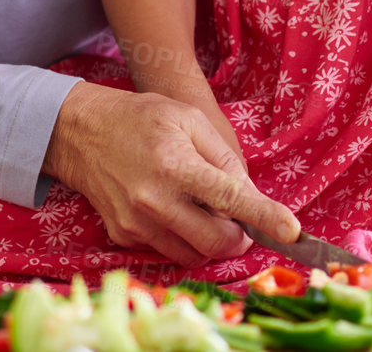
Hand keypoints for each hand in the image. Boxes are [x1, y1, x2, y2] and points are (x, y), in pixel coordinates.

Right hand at [44, 83, 298, 266]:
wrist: (78, 131)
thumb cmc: (138, 117)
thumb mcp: (186, 118)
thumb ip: (223, 156)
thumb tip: (247, 195)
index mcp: (175, 165)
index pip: (230, 199)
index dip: (265, 217)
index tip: (293, 232)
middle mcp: (155, 200)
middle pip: (216, 242)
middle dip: (238, 237)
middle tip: (238, 221)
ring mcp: (136, 222)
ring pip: (194, 254)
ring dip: (210, 241)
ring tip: (200, 210)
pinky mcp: (123, 234)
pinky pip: (168, 250)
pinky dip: (181, 238)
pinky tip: (171, 210)